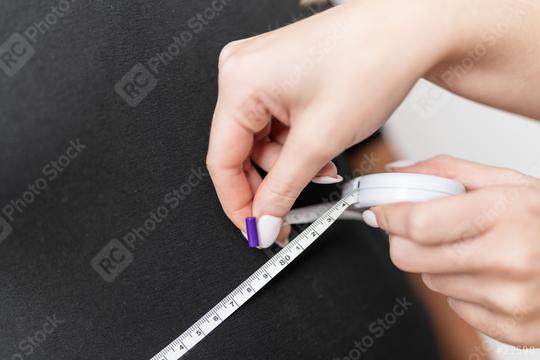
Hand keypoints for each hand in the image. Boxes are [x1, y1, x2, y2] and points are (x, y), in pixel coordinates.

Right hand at [206, 0, 456, 246]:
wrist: (407, 29)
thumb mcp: (321, 139)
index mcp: (240, 82)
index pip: (222, 160)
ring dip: (288, 164)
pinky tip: (318, 149)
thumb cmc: (371, 59)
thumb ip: (283, 188)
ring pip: (260, 141)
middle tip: (289, 212)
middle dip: (270, 183)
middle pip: (240, 151)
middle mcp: (242, 71)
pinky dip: (295, 144)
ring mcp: (259, 71)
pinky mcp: (278, 75)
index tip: (256, 230)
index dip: (239, 204)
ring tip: (322, 166)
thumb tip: (262, 219)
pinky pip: (274, 123)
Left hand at [368, 155, 539, 346]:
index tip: (381, 211)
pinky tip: (490, 275)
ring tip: (475, 250)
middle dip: (406, 240)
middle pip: (411, 257)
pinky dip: (463, 290)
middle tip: (421, 229)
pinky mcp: (512, 328)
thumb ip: (449, 172)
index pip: (419, 222)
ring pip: (431, 281)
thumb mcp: (509, 183)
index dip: (390, 215)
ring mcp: (510, 300)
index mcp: (505, 214)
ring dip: (439, 264)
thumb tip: (398, 170)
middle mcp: (508, 260)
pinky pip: (456, 306)